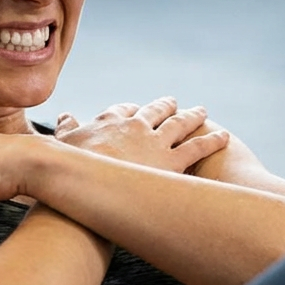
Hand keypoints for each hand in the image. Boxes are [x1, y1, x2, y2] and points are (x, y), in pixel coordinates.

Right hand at [54, 97, 228, 173]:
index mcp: (109, 120)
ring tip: (202, 112)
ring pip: (180, 125)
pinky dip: (211, 142)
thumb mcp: (62, 142)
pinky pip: (197, 148)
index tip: (135, 109)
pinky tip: (223, 138)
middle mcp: (135, 126)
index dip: (131, 109)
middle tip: (174, 102)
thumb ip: (66, 127)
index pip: (123, 110)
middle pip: (155, 111)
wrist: (79, 181)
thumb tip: (64, 116)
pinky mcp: (169, 163)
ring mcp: (154, 143)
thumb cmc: (66, 165)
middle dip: (165, 106)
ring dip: (193, 117)